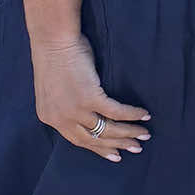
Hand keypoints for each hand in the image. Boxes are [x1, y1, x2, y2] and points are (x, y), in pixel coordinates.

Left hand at [30, 31, 151, 162]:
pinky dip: (132, 115)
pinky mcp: (89, 98)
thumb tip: (88, 113)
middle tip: (136, 148)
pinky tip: (144, 116)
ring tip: (144, 135)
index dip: (99, 149)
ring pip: (108, 129)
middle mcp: (61, 119)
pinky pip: (116, 112)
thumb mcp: (55, 90)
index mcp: (50, 118)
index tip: (115, 155)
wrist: (53, 39)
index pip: (78, 141)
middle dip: (118, 145)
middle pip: (94, 140)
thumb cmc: (54, 56)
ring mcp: (75, 110)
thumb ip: (67, 104)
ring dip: (129, 133)